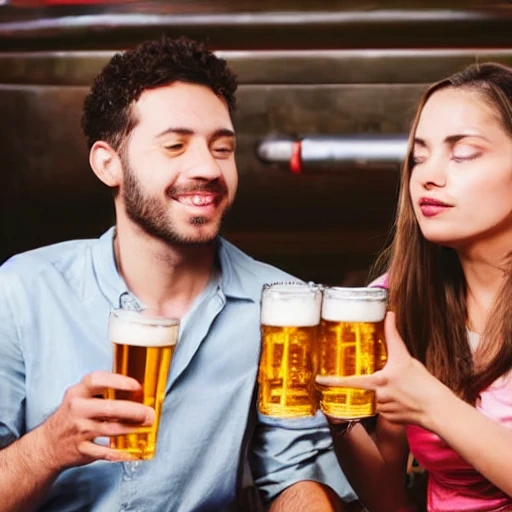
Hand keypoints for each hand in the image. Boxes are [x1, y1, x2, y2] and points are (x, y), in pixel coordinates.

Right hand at [39, 371, 154, 469]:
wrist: (47, 445)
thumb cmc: (71, 416)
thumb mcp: (80, 397)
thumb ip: (102, 392)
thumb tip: (136, 390)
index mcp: (77, 393)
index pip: (96, 380)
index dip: (118, 381)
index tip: (136, 385)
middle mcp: (77, 410)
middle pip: (109, 408)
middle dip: (134, 411)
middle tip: (149, 413)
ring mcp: (79, 431)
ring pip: (111, 430)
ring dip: (132, 429)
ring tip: (145, 427)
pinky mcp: (82, 450)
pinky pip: (106, 452)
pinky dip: (122, 452)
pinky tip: (134, 450)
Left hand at [316, 311, 448, 427]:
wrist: (438, 409)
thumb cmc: (423, 383)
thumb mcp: (406, 357)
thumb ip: (393, 336)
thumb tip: (389, 314)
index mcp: (378, 381)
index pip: (350, 381)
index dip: (332, 381)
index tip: (319, 380)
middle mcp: (378, 397)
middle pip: (365, 389)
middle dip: (374, 384)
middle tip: (392, 383)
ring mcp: (383, 410)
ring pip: (375, 399)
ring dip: (383, 393)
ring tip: (401, 390)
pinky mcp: (390, 419)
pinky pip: (384, 409)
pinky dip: (390, 404)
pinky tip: (403, 400)